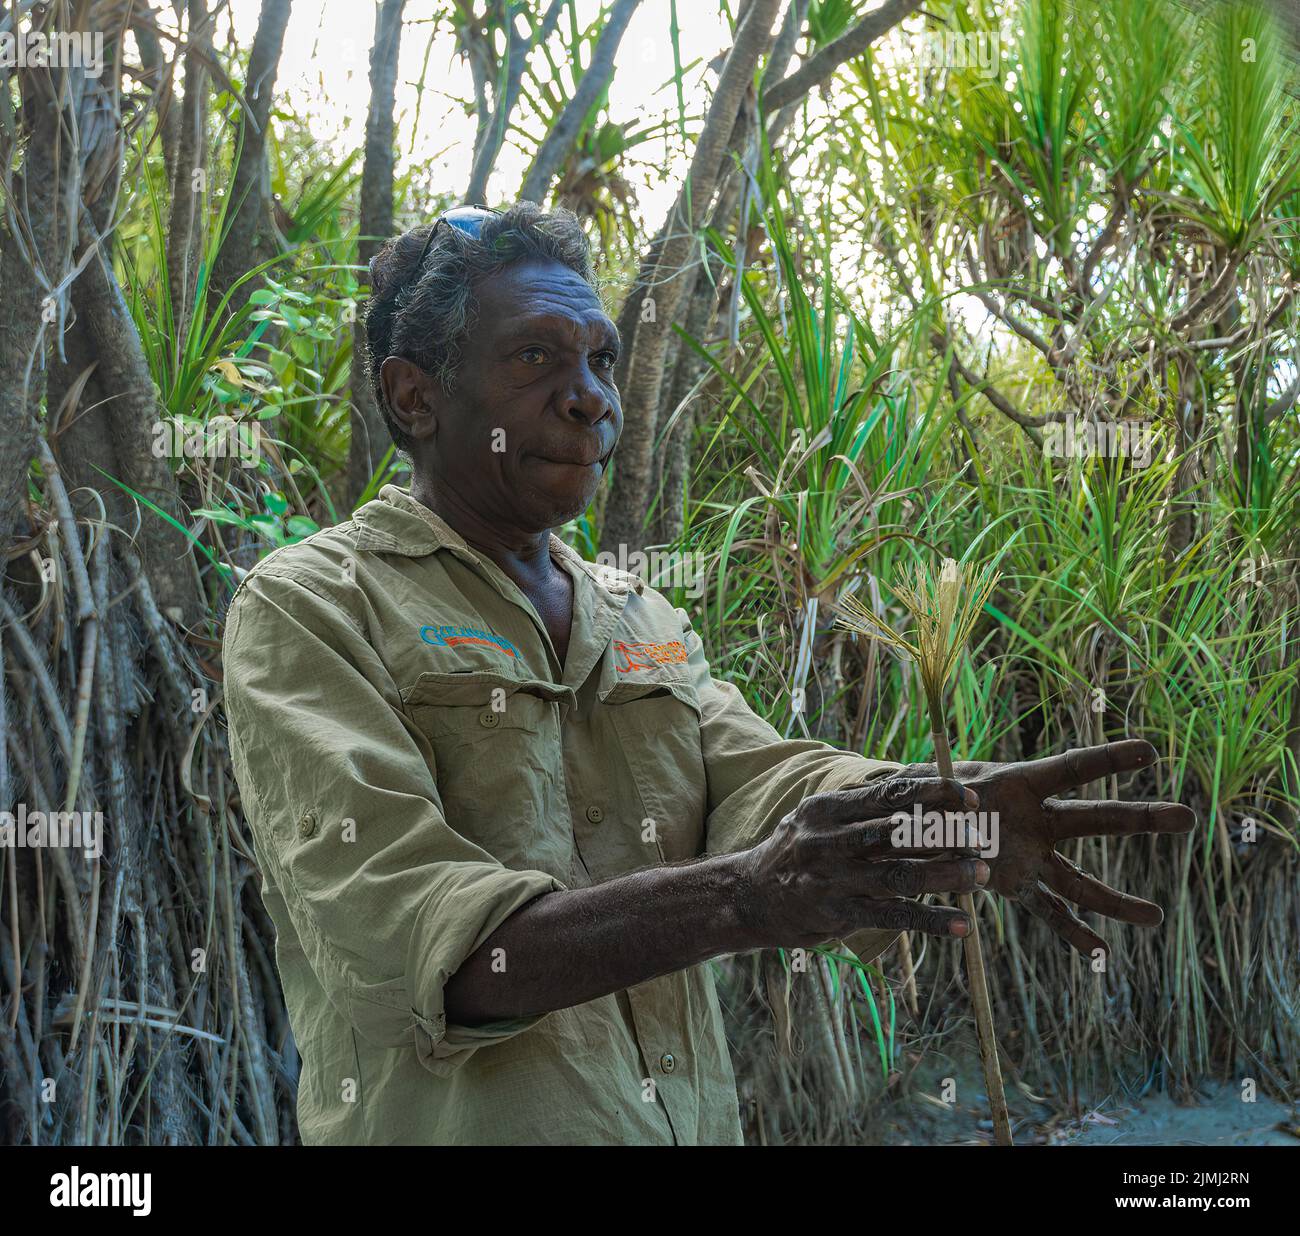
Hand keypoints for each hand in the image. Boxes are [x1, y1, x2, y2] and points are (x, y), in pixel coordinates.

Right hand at [738, 775, 989, 947]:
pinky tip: (961, 925)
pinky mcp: (836, 914)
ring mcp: (832, 878)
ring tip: (981, 876)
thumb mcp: (817, 819)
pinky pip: (892, 917)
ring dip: (945, 876)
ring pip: (899, 874)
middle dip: (946, 834)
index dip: (934, 794)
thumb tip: (919, 791)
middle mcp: (830, 839)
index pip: (890, 794)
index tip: (970, 799)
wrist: (747, 895)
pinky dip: (930, 920)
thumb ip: (861, 808)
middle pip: (899, 832)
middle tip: (982, 838)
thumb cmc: (795, 853)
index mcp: (829, 809)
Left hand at [898, 739, 1195, 954]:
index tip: (1148, 751)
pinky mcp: (1017, 885)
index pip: (1070, 768)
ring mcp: (1032, 855)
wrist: (918, 818)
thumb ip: (942, 795)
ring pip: (1079, 881)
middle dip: (1140, 818)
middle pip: (1093, 820)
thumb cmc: (932, 787)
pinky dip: (1072, 933)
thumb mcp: (930, 780)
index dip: (1107, 760)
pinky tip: (1100, 954)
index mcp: (1020, 782)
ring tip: (1156, 918)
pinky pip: (1048, 912)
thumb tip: (961, 810)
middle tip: (1188, 818)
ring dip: (1115, 902)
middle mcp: (1037, 820)